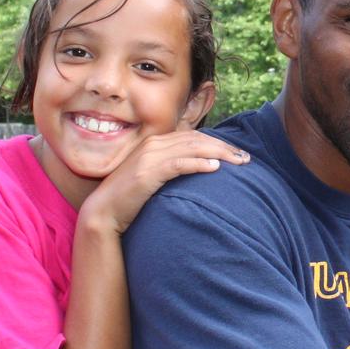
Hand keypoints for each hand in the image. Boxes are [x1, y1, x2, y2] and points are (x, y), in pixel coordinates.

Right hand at [81, 130, 248, 233]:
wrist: (103, 211)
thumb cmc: (129, 198)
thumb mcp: (152, 177)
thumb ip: (171, 168)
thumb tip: (198, 169)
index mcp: (155, 143)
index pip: (194, 136)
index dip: (218, 142)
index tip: (237, 153)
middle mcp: (153, 145)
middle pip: (198, 140)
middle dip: (225, 147)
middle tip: (246, 158)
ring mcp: (149, 157)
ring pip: (192, 148)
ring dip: (219, 154)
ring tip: (239, 162)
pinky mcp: (147, 173)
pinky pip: (178, 164)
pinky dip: (198, 164)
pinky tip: (215, 169)